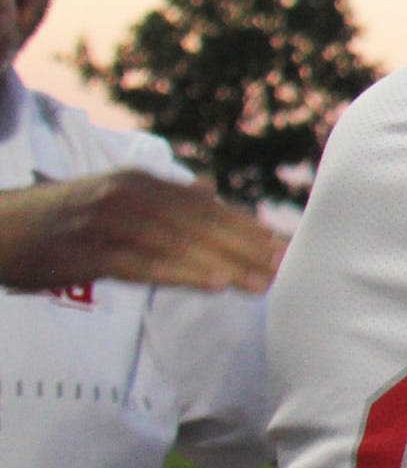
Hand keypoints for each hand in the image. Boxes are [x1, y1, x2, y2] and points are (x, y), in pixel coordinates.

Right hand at [0, 167, 281, 292]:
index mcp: (138, 183)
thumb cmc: (57, 219)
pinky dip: (182, 273)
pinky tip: (214, 284)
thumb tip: (209, 192)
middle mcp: (128, 196)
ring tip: (262, 281)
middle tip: (287, 267)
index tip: (285, 245)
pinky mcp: (88, 251)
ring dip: (225, 263)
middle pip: (200, 224)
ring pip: (179, 244)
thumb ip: (162, 198)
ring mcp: (108, 222)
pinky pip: (144, 265)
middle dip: (246, 246)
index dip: (246, 227)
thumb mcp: (111, 197)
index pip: (205, 207)